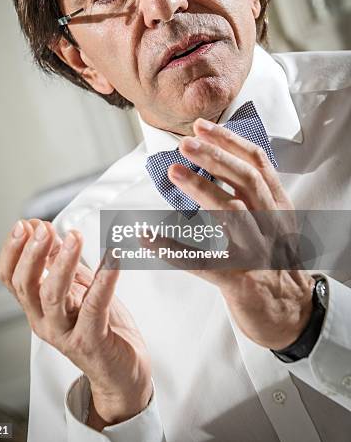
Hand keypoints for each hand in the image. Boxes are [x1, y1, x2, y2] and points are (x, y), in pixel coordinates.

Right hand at [0, 219, 151, 426]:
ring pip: (54, 296)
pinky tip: (113, 258)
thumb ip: (58, 261)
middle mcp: (45, 322)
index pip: (10, 279)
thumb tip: (42, 228)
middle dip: (33, 254)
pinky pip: (95, 306)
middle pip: (26, 286)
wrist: (122, 371)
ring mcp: (66, 334)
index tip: (24, 224)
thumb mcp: (76, 288)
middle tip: (44, 228)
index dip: (13, 251)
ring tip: (74, 237)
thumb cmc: (100, 327)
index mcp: (37, 308)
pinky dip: (104, 279)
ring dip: (63, 263)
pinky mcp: (91, 342)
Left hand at [163, 118, 313, 348]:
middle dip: (215, 157)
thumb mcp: (273, 222)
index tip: (202, 127)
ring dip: (202, 189)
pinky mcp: (240, 281)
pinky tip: (148, 237)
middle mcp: (271, 224)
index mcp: (278, 206)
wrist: (293, 314)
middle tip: (184, 143)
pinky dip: (174, 249)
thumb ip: (252, 194)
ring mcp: (257, 252)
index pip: (256, 163)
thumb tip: (218, 162)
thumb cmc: (276, 264)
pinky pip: (204, 262)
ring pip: (232, 213)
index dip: (229, 141)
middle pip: (246, 180)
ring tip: (175, 171)